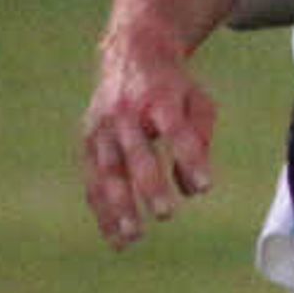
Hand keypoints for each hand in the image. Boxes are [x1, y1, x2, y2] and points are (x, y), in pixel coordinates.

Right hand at [79, 37, 218, 248]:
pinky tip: (117, 238)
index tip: (206, 186)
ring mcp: (102, 128)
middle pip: (136, 154)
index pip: (176, 130)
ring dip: (119, 206)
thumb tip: (193, 190)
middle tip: (165, 215)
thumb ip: (201, 142)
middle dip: (149, 185)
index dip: (190, 158)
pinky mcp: (88, 141)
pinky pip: (93, 181)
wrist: (131, 54)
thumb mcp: (199, 102)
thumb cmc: (174, 88)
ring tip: (134, 237)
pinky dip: (103, 211)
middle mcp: (126, 113)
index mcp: (159, 99)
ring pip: (107, 172)